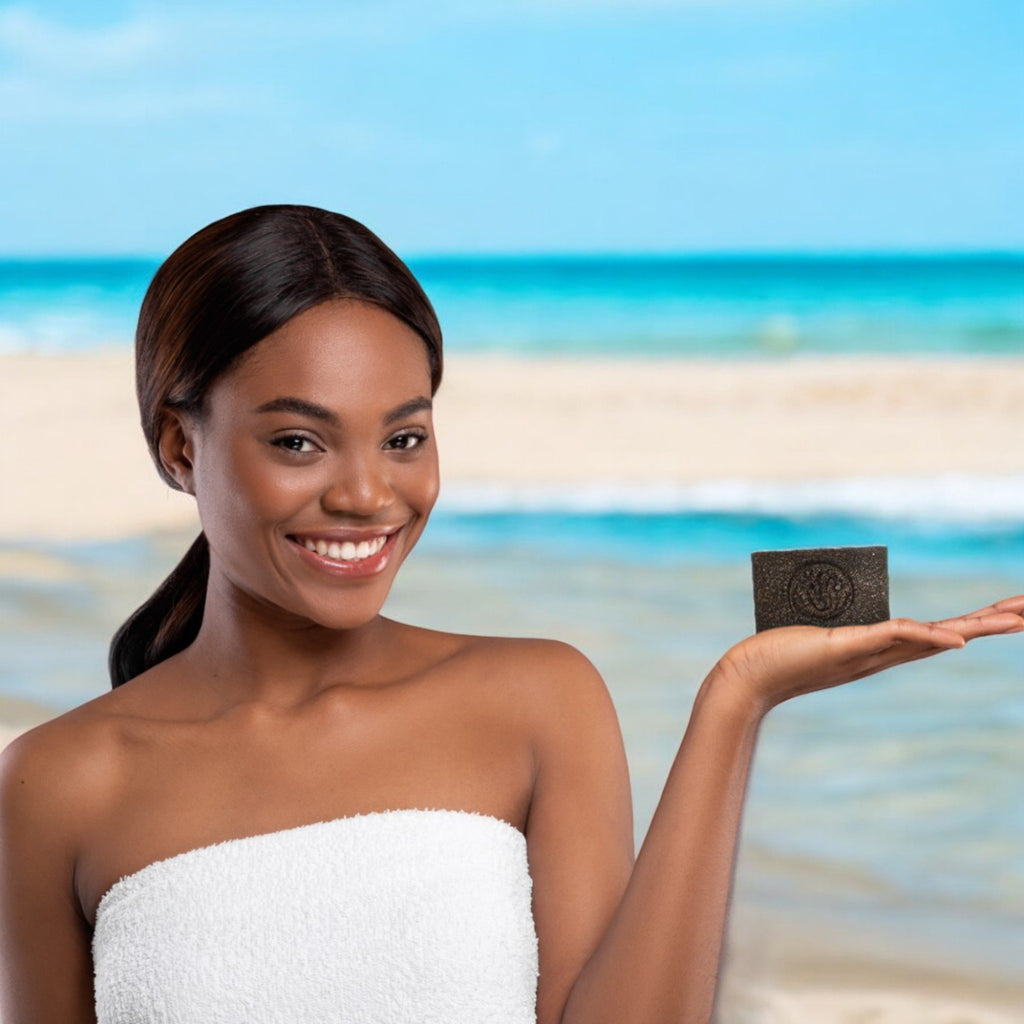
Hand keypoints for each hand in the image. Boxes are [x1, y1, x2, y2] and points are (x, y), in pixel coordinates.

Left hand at [712, 595, 1023, 714]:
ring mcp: (865, 653)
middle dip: (987, 625)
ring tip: (1013, 619)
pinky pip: (892, 637)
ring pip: (929, 638)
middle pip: (944, 638)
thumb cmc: (775, 654)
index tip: (1005, 615)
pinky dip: (925, 636)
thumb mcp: (815, 627)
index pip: (932, 635)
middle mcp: (878, 655)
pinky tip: (954, 638)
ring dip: (972, 627)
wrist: (746, 679)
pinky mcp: (845, 645)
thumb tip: (839, 596)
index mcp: (875, 651)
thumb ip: (835, 618)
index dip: (968, 625)